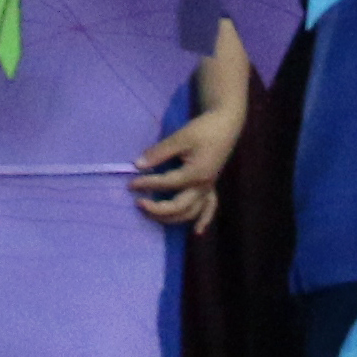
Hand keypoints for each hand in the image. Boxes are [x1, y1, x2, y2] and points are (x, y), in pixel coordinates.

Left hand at [131, 104, 241, 231]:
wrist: (225, 124)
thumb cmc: (203, 129)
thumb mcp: (180, 137)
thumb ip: (159, 153)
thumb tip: (138, 165)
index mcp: (195, 174)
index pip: (166, 184)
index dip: (147, 184)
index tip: (131, 183)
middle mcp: (203, 186)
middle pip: (178, 206)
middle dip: (157, 209)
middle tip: (138, 203)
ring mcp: (208, 188)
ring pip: (191, 212)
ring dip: (172, 218)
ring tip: (153, 214)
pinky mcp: (211, 186)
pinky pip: (210, 208)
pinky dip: (204, 220)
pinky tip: (196, 232)